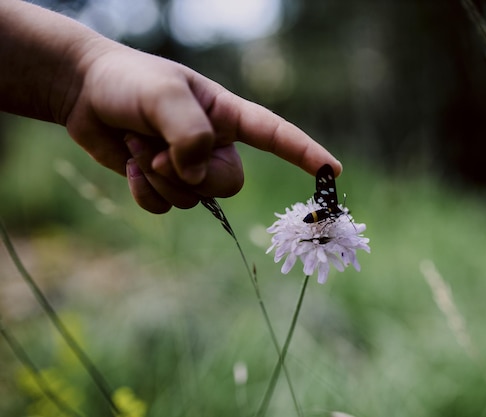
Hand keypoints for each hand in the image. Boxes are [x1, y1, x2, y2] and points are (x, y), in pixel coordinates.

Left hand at [65, 40, 340, 212]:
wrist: (84, 92)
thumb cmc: (129, 81)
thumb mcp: (163, 95)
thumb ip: (190, 134)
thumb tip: (197, 175)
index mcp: (226, 115)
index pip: (276, 135)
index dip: (305, 153)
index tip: (332, 172)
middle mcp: (214, 145)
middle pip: (228, 184)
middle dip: (191, 175)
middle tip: (159, 150)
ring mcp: (188, 166)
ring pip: (192, 198)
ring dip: (158, 176)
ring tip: (139, 144)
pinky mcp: (163, 183)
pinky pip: (165, 208)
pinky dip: (145, 192)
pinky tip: (132, 166)